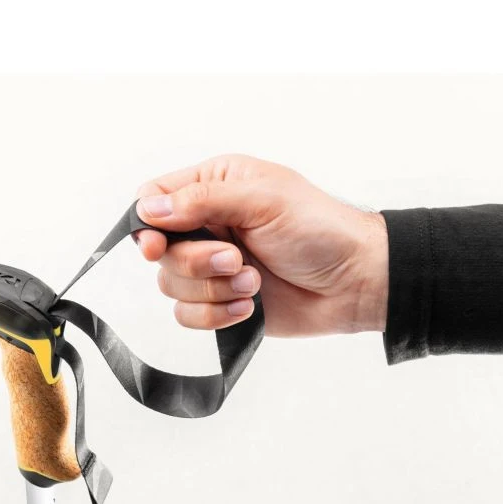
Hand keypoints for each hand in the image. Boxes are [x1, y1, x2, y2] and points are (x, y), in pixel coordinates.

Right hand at [135, 154, 388, 337]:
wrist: (355, 282)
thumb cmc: (321, 230)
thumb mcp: (263, 200)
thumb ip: (202, 200)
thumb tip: (149, 208)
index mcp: (214, 187)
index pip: (154, 198)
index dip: (147, 224)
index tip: (156, 245)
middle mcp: (208, 225)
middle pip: (160, 250)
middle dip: (196, 262)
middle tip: (236, 260)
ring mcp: (213, 267)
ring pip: (172, 285)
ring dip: (213, 290)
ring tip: (255, 282)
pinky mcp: (221, 301)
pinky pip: (189, 315)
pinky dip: (216, 315)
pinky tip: (250, 307)